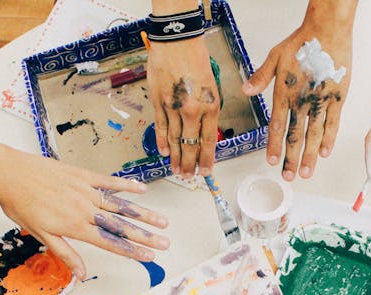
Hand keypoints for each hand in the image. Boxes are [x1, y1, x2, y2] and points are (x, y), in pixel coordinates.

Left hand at [0, 147, 169, 279]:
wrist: (8, 173)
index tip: (149, 257)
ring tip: (162, 221)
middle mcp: (85, 209)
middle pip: (121, 226)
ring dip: (143, 214)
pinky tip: (143, 189)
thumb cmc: (20, 204)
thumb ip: (65, 253)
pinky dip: (127, 185)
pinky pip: (109, 181)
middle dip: (146, 236)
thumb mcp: (40, 234)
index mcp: (75, 226)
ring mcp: (86, 190)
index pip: (110, 242)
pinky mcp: (83, 175)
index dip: (132, 251)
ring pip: (121, 205)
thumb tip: (81, 274)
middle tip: (165, 243)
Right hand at [147, 36, 219, 177]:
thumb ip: (208, 109)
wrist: (177, 42)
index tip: (206, 172)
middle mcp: (192, 111)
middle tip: (189, 176)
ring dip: (176, 158)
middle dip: (190, 164)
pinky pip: (161, 127)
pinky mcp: (159, 102)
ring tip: (177, 170)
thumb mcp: (212, 86)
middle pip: (190, 145)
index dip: (206, 159)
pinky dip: (163, 142)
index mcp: (210, 106)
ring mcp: (174, 108)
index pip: (208, 141)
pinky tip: (165, 153)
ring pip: (175, 140)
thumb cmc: (196, 60)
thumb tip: (204, 130)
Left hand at [243, 8, 352, 180]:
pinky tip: (325, 153)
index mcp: (285, 94)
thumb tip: (245, 91)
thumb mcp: (274, 57)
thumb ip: (260, 77)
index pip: (277, 126)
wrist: (328, 30)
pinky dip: (329, 139)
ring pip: (314, 135)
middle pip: (295, 137)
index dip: (273, 146)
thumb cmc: (302, 42)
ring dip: (310, 156)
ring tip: (307, 173)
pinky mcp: (338, 98)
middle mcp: (302, 102)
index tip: (271, 162)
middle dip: (291, 160)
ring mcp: (321, 102)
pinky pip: (333, 123)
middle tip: (289, 177)